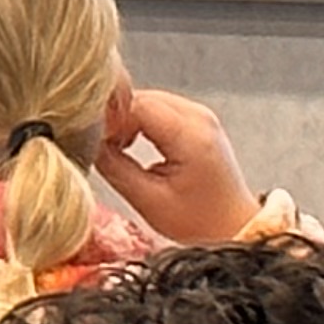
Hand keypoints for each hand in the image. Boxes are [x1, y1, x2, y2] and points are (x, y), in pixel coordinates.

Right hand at [98, 80, 265, 245]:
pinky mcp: (198, 121)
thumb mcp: (148, 200)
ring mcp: (201, 116)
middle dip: (115, 117)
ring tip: (117, 147)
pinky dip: (140, 121)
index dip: (109, 118)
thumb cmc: (199, 221)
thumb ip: (115, 168)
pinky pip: (159, 108)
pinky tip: (132, 143)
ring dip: (126, 119)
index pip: (137, 105)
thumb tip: (90, 145)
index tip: (94, 140)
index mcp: (190, 135)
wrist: (234, 226)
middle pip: (142, 97)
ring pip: (148, 99)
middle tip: (101, 144)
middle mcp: (199, 117)